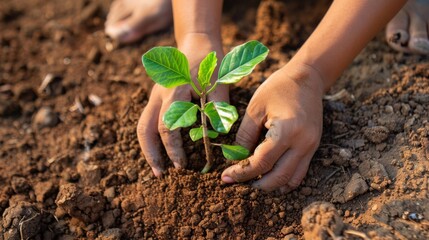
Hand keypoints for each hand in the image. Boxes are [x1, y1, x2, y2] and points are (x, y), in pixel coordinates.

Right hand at [137, 34, 227, 176]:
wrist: (197, 41)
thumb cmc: (210, 62)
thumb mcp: (219, 83)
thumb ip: (218, 107)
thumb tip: (218, 136)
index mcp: (173, 91)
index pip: (168, 126)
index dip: (173, 148)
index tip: (181, 165)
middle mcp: (159, 95)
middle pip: (145, 129)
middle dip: (151, 154)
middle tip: (159, 175)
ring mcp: (155, 96)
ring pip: (142, 126)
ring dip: (147, 148)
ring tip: (156, 168)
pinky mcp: (157, 98)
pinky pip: (148, 121)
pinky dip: (151, 138)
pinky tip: (160, 151)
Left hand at [221, 63, 324, 191]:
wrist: (307, 78)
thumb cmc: (278, 88)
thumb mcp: (255, 108)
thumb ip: (245, 135)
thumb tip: (235, 159)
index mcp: (286, 130)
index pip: (261, 162)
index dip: (242, 172)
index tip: (226, 176)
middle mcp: (303, 143)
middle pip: (277, 177)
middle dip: (254, 184)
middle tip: (236, 182)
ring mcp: (311, 147)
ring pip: (291, 180)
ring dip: (271, 186)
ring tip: (252, 183)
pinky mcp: (313, 147)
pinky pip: (300, 173)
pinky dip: (285, 181)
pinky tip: (270, 179)